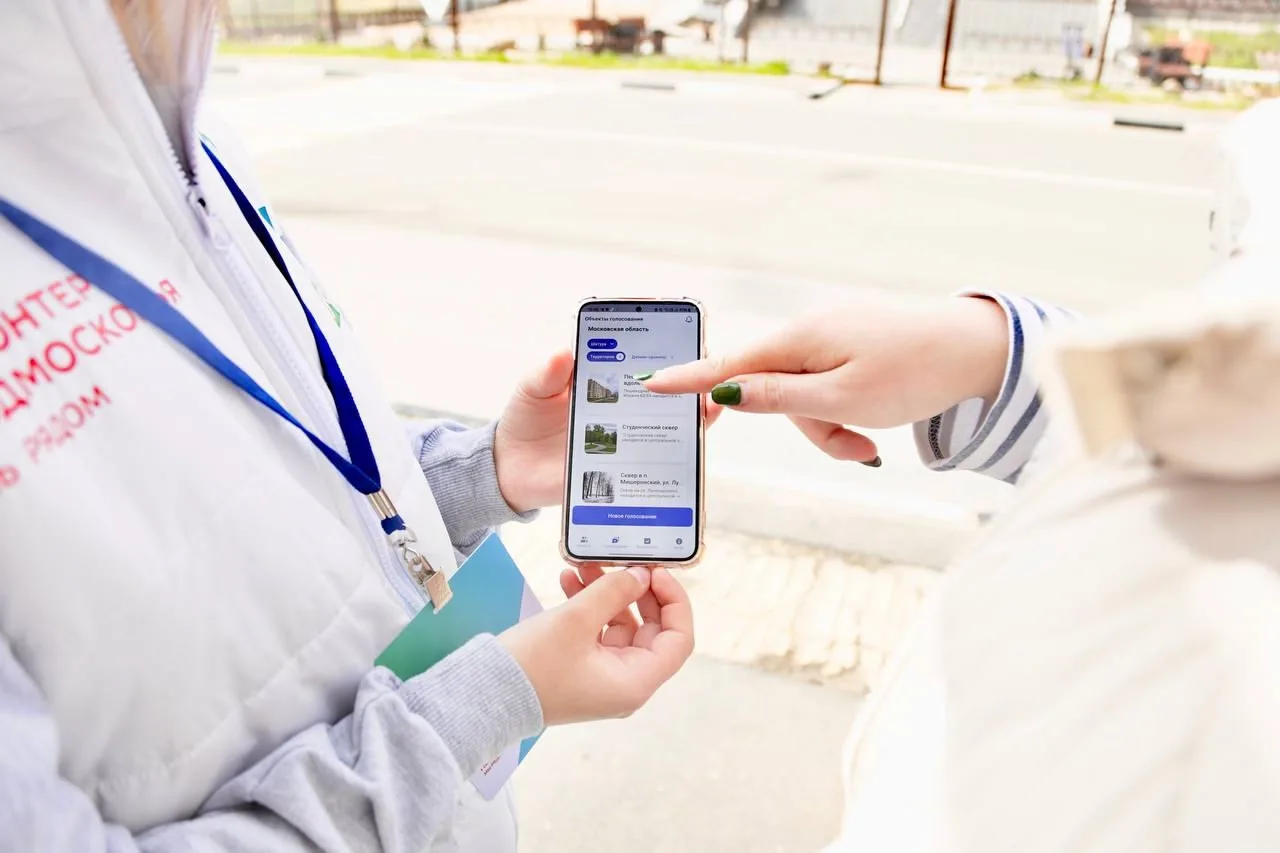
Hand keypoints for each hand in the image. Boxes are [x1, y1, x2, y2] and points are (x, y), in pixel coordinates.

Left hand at [495, 352, 722, 512]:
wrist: (513, 470)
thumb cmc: (524, 421)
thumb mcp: (531, 391)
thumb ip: (546, 374)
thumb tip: (562, 353)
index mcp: (602, 378)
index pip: (638, 356)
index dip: (662, 345)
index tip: (682, 334)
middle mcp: (622, 404)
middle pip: (665, 387)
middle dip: (689, 377)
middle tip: (704, 368)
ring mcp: (627, 433)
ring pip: (671, 420)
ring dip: (693, 410)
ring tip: (708, 401)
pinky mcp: (626, 464)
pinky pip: (659, 456)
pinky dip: (679, 448)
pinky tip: (691, 441)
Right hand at [498, 566, 693, 725]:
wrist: (484, 695)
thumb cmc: (533, 666)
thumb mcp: (576, 619)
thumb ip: (613, 592)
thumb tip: (641, 575)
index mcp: (636, 682)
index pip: (678, 639)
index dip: (674, 601)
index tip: (656, 572)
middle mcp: (626, 684)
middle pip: (651, 630)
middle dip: (634, 590)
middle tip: (620, 562)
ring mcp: (604, 678)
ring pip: (621, 626)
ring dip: (606, 594)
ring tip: (582, 566)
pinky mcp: (582, 670)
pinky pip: (598, 632)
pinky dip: (589, 607)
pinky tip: (568, 581)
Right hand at [642, 294, 1008, 463]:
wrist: (980, 348)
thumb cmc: (915, 371)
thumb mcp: (842, 398)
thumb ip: (779, 398)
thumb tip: (727, 394)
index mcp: (799, 339)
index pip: (728, 364)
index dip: (689, 380)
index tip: (650, 385)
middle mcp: (808, 330)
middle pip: (772, 391)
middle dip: (807, 429)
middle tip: (854, 448)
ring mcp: (831, 335)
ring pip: (803, 396)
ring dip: (831, 428)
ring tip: (872, 441)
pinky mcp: (851, 343)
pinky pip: (828, 386)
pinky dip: (845, 412)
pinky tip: (875, 422)